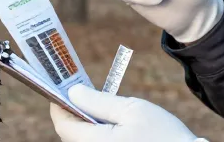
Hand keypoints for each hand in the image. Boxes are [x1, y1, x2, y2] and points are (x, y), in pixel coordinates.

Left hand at [50, 84, 204, 141]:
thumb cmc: (164, 136)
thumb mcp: (132, 110)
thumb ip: (99, 101)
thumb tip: (73, 92)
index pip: (63, 124)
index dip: (58, 104)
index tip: (62, 88)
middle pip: (70, 133)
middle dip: (72, 111)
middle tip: (81, 91)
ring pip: (82, 139)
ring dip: (85, 122)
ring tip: (98, 105)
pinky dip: (97, 132)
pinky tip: (109, 122)